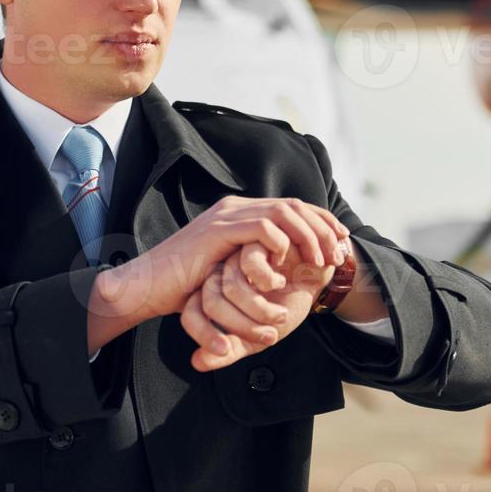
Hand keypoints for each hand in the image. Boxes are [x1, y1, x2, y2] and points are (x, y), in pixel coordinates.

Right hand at [93, 196, 347, 323]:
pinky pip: (262, 227)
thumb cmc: (186, 286)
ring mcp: (226, 216)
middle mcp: (236, 208)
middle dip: (323, 228)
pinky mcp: (218, 230)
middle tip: (339, 254)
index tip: (342, 244)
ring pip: (283, 212)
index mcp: (241, 214)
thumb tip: (289, 266)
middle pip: (294, 205)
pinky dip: (282, 243)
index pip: (292, 207)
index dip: (322, 222)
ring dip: (309, 236)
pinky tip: (288, 263)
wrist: (148, 286)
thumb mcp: (230, 271)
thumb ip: (254, 261)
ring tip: (320, 260)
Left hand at [181, 235, 347, 371]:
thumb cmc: (286, 303)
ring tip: (281, 313)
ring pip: (231, 288)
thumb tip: (197, 363)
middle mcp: (219, 275)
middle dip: (244, 328)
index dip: (204, 336)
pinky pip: (249, 264)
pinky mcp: (254, 238)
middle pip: (211, 304)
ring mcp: (235, 256)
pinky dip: (269, 282)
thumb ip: (230, 349)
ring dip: (262, 311)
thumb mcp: (258, 336)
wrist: (316, 277)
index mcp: (215, 297)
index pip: (191, 315)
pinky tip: (282, 281)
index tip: (227, 350)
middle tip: (271, 336)